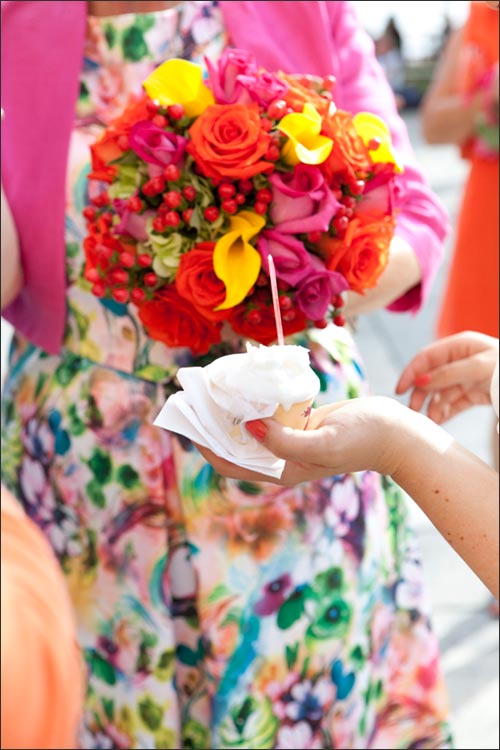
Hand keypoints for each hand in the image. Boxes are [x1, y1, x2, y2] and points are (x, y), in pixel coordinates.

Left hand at [195, 396, 403, 485]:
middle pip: (237, 443)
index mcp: (282, 470)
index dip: (208, 448)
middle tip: (198, 400)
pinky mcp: (300, 420)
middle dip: (216, 425)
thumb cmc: (362, 441)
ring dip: (234, 409)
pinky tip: (246, 380)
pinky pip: (270, 410)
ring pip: (251, 425)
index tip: (192, 426)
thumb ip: (285, 441)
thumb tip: (249, 426)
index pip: (232, 464)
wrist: (394, 431)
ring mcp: (290, 437)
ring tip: (216, 387)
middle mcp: (281, 456)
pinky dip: (257, 398)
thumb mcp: (323, 443)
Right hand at [396, 331, 498, 422]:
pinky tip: (439, 421)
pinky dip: (445, 412)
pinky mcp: (473, 393)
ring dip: (433, 406)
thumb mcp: (477, 368)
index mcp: (459, 346)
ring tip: (431, 420)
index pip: (427, 357)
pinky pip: (453, 403)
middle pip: (431, 376)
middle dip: (421, 393)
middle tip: (414, 410)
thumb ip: (447, 373)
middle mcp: (460, 360)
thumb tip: (420, 381)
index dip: (411, 372)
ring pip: (441, 392)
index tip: (400, 390)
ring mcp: (466, 377)